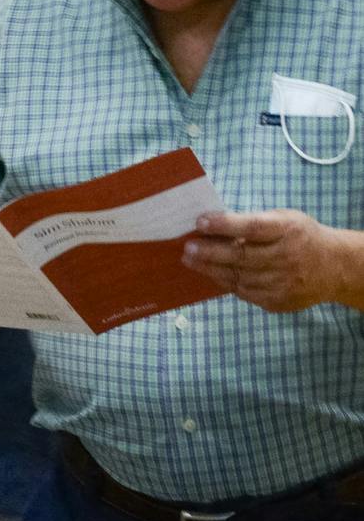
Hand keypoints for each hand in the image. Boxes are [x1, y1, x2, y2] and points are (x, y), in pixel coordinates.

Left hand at [182, 209, 351, 313]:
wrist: (333, 268)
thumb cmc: (299, 236)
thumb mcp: (283, 220)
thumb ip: (252, 222)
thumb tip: (211, 225)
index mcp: (287, 230)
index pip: (252, 228)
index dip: (225, 224)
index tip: (200, 222)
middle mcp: (286, 258)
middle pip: (241, 256)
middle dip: (210, 252)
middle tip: (187, 247)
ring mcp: (282, 283)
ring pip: (238, 277)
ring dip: (210, 268)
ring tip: (190, 259)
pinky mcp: (277, 301)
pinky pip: (243, 292)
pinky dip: (225, 281)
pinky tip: (211, 272)